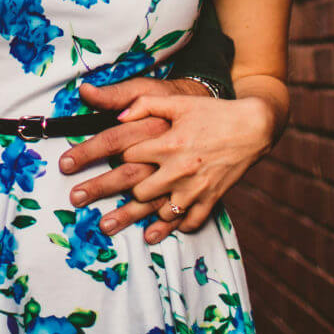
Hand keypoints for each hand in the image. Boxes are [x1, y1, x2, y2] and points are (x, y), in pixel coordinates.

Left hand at [56, 77, 209, 242]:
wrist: (254, 127)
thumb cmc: (213, 112)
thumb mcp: (178, 102)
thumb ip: (145, 104)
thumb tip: (118, 113)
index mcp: (167, 142)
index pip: (127, 154)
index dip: (106, 155)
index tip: (84, 160)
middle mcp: (178, 168)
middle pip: (136, 187)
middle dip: (106, 191)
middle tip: (79, 198)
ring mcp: (195, 187)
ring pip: (158, 209)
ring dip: (133, 217)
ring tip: (107, 225)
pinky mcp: (211, 199)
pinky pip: (188, 220)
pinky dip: (172, 226)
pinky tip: (155, 231)